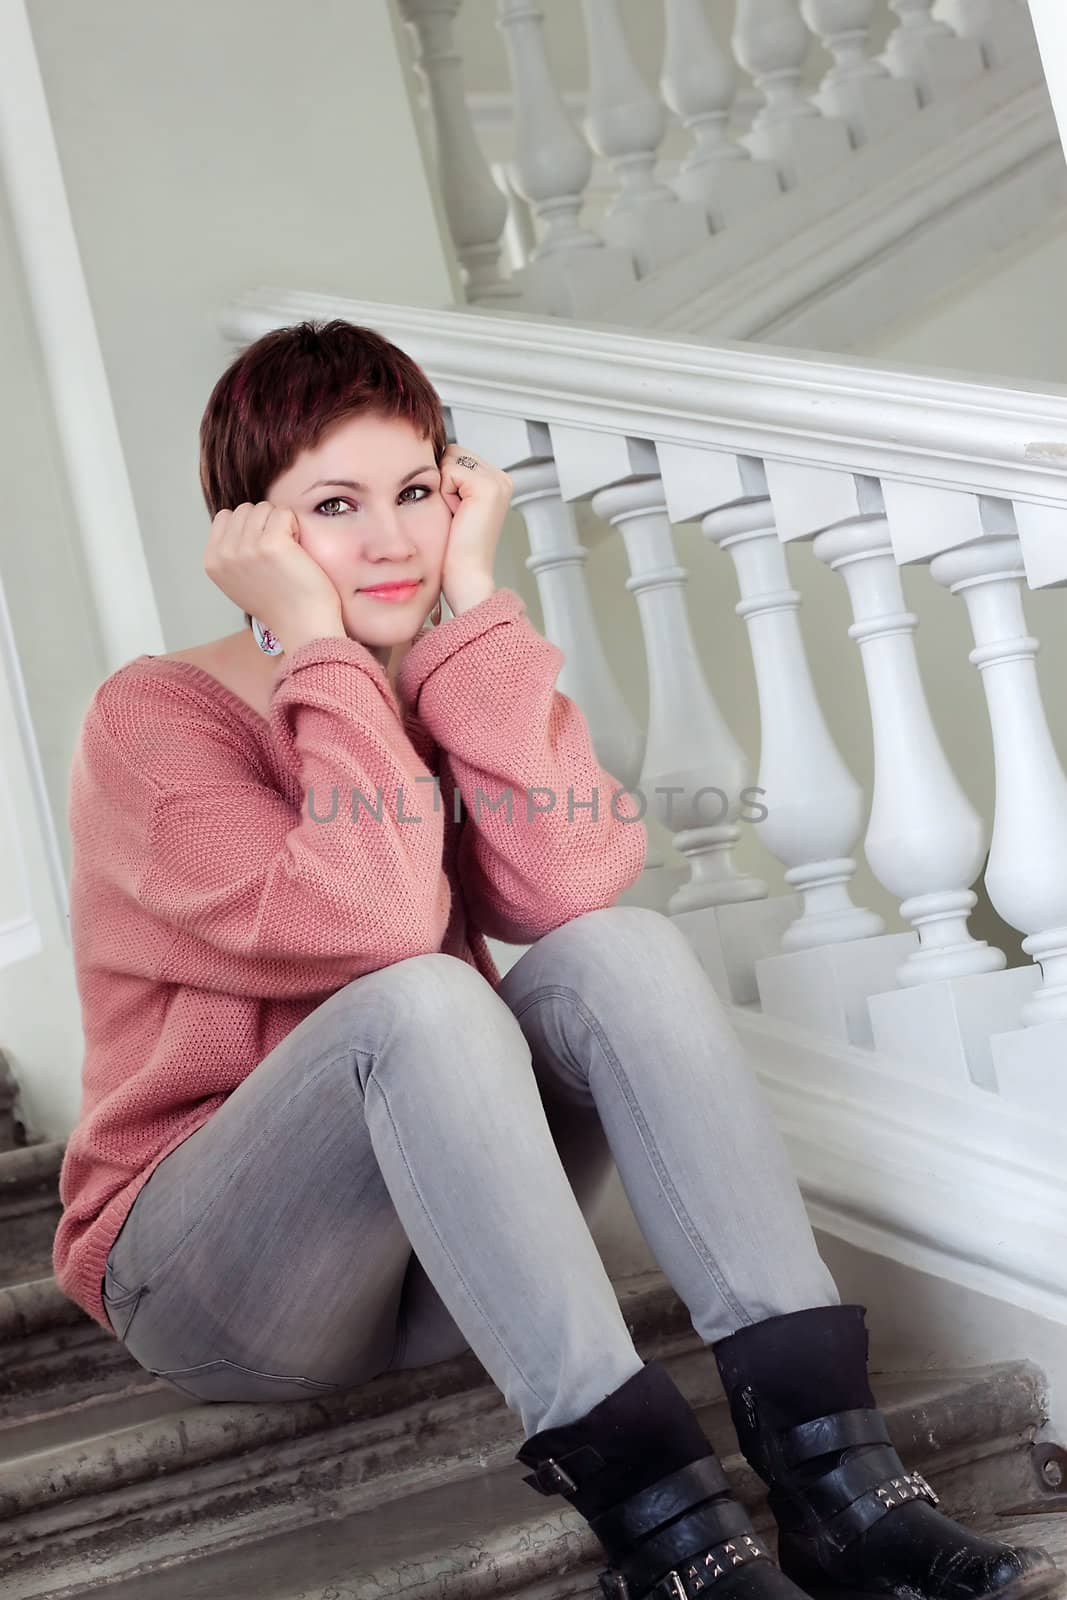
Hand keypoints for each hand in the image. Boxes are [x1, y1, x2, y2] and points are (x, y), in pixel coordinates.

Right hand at [204, 501, 344, 644]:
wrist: (302, 626)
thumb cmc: (279, 605)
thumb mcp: (238, 581)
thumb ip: (230, 553)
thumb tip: (234, 523)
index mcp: (212, 561)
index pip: (226, 516)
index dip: (249, 527)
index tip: (263, 553)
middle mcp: (224, 554)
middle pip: (246, 509)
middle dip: (265, 523)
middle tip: (278, 554)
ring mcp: (246, 548)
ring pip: (264, 508)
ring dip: (281, 524)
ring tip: (288, 553)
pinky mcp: (271, 543)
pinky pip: (284, 513)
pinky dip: (295, 527)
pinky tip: (297, 551)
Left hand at [437, 444, 510, 612]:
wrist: (466, 575)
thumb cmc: (455, 549)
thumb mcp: (453, 504)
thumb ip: (451, 477)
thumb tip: (430, 452)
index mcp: (496, 481)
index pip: (455, 456)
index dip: (443, 480)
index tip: (455, 511)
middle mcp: (501, 478)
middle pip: (452, 453)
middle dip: (443, 480)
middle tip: (455, 514)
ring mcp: (497, 480)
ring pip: (450, 458)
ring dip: (444, 486)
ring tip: (456, 514)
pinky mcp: (487, 486)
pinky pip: (449, 470)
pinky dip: (445, 492)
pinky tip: (457, 514)